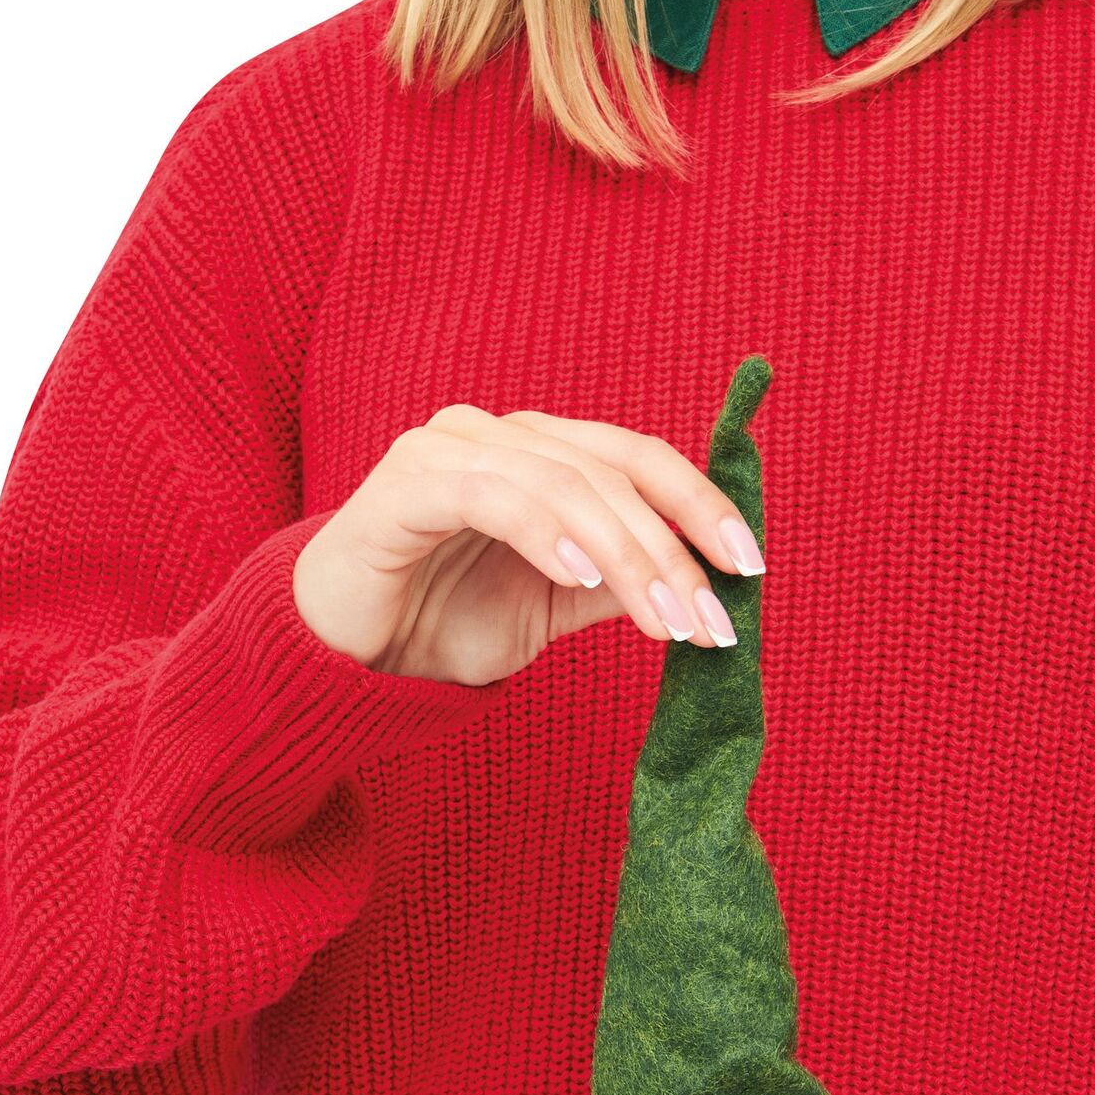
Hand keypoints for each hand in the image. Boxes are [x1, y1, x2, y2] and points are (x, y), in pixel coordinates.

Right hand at [293, 403, 765, 685]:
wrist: (346, 658)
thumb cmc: (443, 623)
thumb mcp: (555, 608)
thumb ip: (618, 584)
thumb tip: (705, 589)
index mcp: (542, 454)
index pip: (639, 459)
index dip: (701, 505)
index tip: (748, 568)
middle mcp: (500, 436)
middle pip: (612, 473)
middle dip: (673, 552)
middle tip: (709, 623)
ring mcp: (449, 449)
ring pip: (565, 484)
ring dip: (626, 557)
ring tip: (663, 622)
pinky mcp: (406, 484)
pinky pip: (493, 495)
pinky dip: (546, 533)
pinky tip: (582, 579)